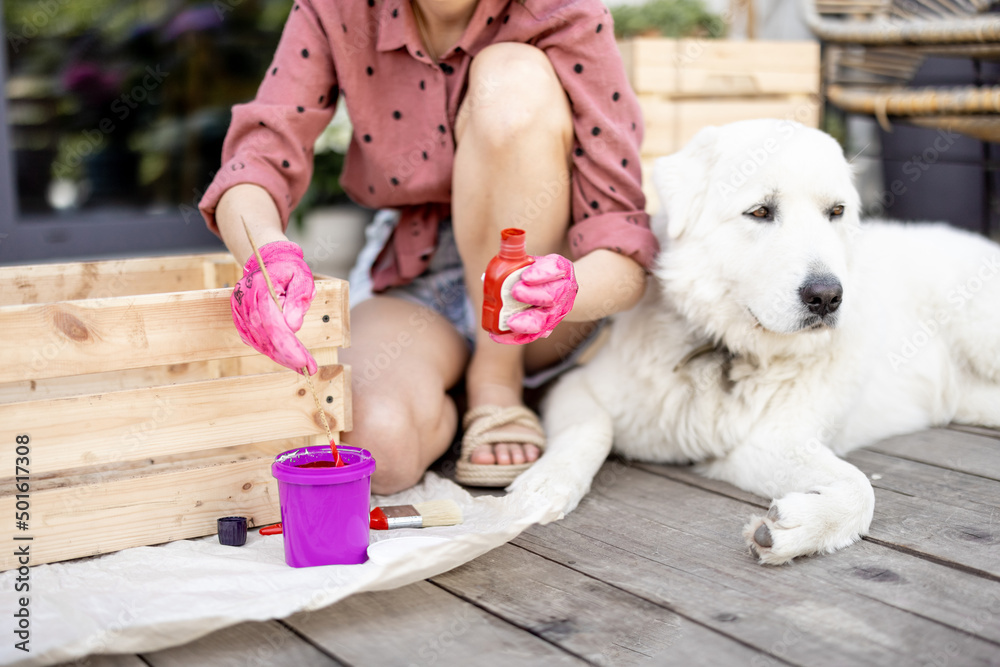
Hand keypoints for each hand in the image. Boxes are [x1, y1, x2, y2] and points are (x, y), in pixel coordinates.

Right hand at [231, 241, 317, 373]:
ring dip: (281, 357)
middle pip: (266, 338)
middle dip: (289, 357)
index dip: (289, 347)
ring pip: (260, 343)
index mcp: (260, 290)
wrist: (267, 261)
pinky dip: (272, 351)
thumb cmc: (288, 269)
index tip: (306, 362)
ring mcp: (240, 313)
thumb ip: (298, 299)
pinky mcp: (240, 320)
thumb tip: (293, 325)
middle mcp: (244, 303)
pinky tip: (287, 358)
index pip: (274, 325)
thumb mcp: (302, 277)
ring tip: (302, 366)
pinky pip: (255, 341)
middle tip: (309, 369)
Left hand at [490, 254, 577, 344]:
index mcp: (561, 270)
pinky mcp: (547, 328)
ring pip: (545, 319)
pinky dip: (515, 337)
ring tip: (510, 322)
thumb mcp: (535, 261)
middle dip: (534, 295)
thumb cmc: (542, 273)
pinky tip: (498, 336)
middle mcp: (563, 292)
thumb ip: (515, 261)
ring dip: (527, 321)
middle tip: (516, 292)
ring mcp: (557, 312)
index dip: (541, 273)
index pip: (556, 269)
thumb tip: (487, 273)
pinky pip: (532, 335)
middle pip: (553, 296)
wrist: (562, 289)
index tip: (525, 275)